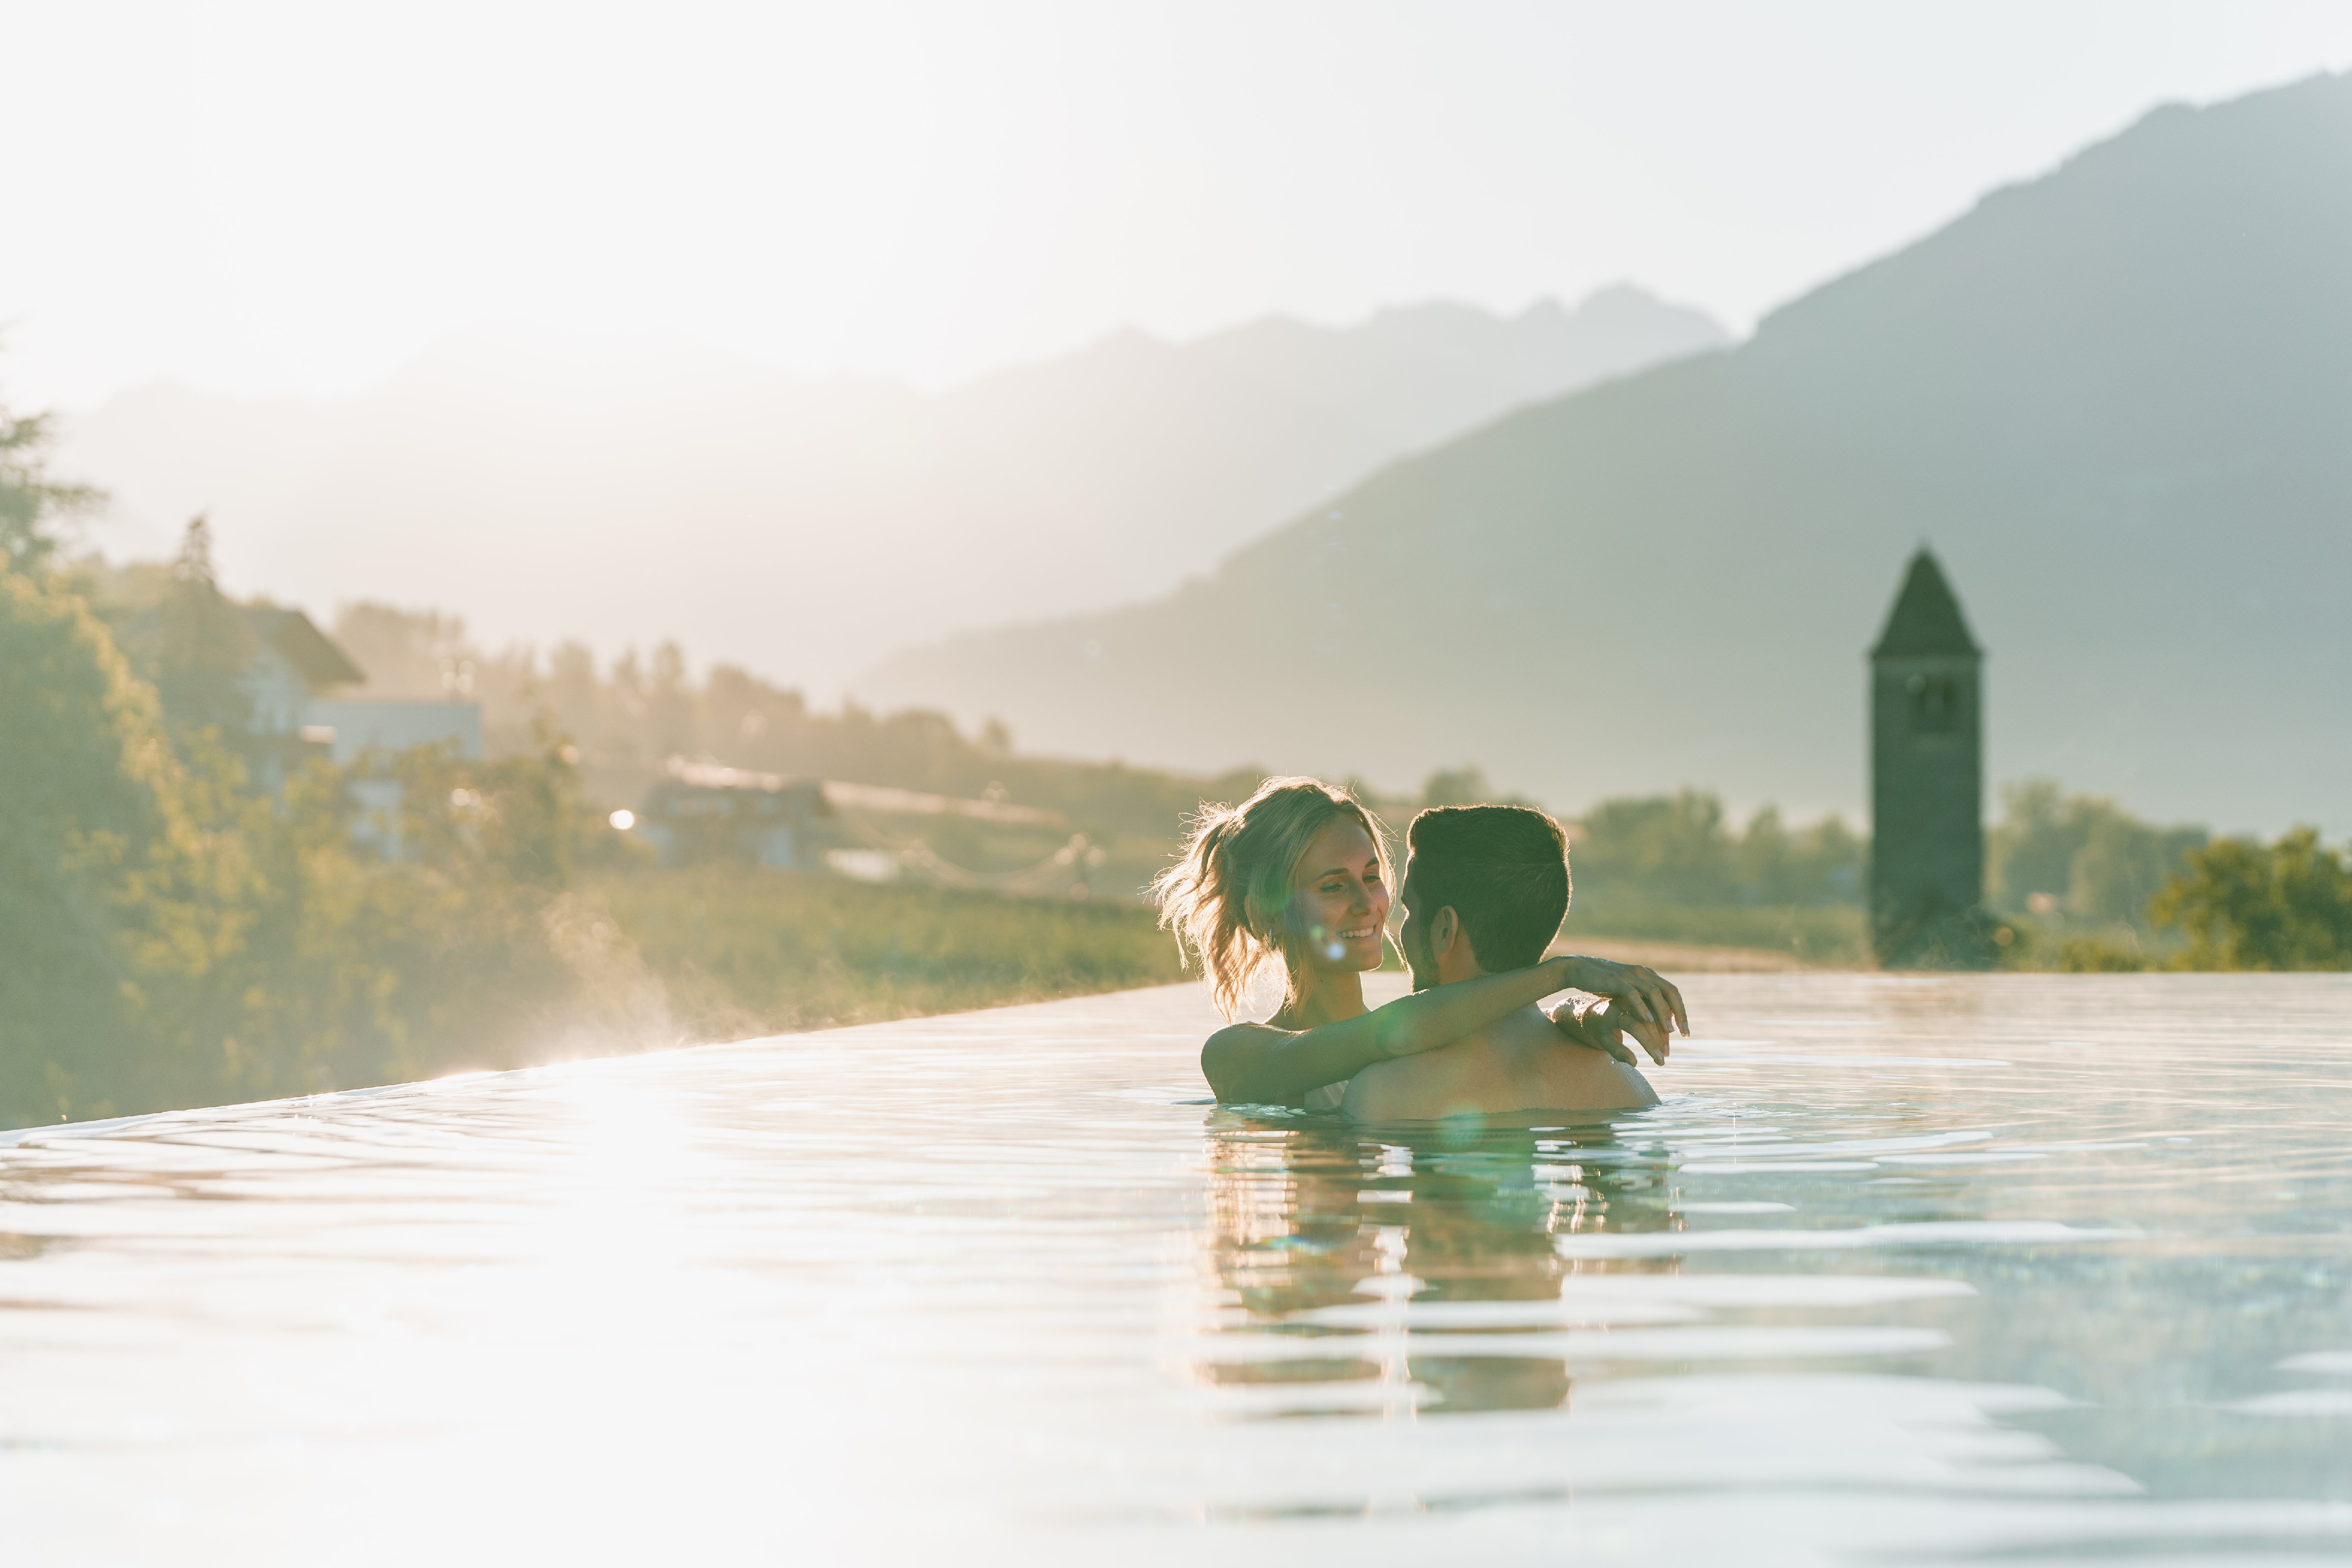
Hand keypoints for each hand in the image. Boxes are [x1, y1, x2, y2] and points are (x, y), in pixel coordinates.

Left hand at [1548, 997, 1671, 1065]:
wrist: (1595, 1011)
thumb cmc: (1600, 1030)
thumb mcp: (1604, 1042)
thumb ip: (1618, 1052)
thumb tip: (1634, 1063)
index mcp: (1614, 1012)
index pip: (1636, 1027)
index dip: (1649, 1044)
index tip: (1659, 1060)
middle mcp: (1626, 1001)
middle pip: (1649, 1020)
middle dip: (1660, 1040)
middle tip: (1664, 1057)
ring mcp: (1635, 997)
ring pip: (1657, 1013)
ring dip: (1665, 1032)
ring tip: (1666, 1051)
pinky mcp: (1642, 996)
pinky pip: (1658, 1007)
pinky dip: (1666, 1021)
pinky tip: (1667, 1036)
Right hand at [1551, 954, 1689, 1040]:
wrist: (1577, 968)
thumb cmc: (1601, 982)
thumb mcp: (1625, 988)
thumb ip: (1640, 996)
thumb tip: (1654, 1012)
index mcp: (1646, 975)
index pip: (1671, 992)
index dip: (1681, 1011)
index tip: (1685, 1032)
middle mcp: (1641, 973)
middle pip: (1669, 991)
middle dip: (1679, 1013)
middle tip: (1684, 1034)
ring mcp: (1629, 975)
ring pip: (1654, 993)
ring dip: (1663, 1012)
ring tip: (1668, 1031)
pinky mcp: (1614, 980)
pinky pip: (1632, 993)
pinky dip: (1641, 1007)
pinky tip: (1647, 1020)